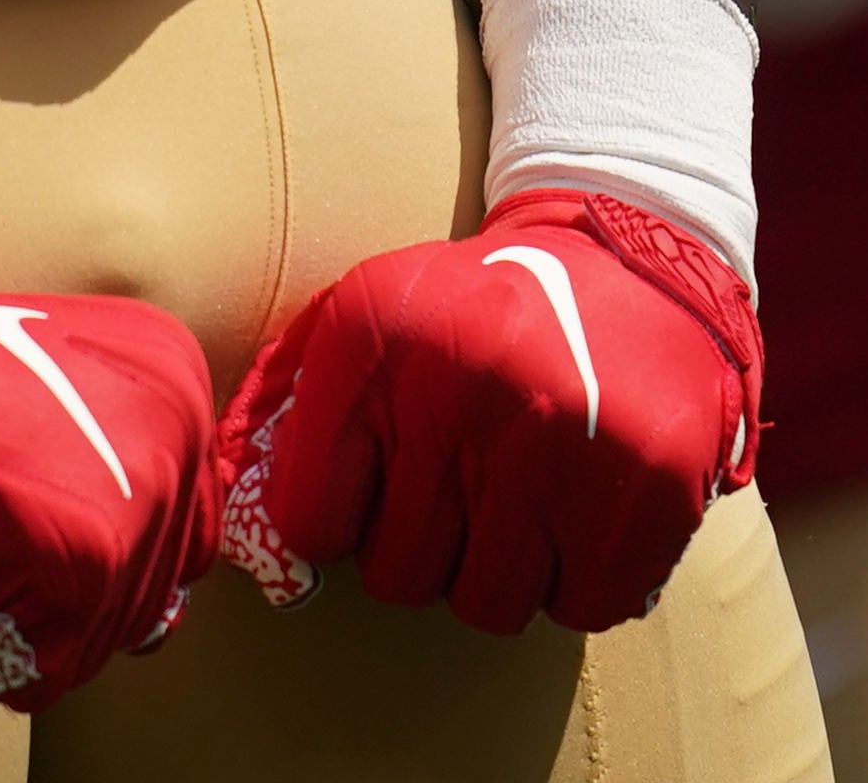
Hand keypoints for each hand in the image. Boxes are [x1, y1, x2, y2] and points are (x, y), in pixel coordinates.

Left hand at [207, 184, 761, 634]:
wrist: (635, 259)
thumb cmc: (475, 308)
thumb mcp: (367, 312)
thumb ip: (282, 400)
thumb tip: (221, 497)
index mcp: (376, 341)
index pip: (309, 522)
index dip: (334, 522)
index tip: (368, 491)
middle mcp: (463, 392)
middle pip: (399, 577)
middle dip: (423, 548)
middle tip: (460, 487)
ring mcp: (559, 446)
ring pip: (487, 604)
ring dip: (499, 568)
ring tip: (521, 491)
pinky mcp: (646, 490)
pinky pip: (578, 607)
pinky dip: (579, 576)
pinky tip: (582, 505)